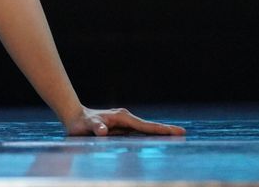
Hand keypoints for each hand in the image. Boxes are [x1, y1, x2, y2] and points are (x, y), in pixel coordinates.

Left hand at [63, 105, 184, 136]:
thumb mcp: (87, 125)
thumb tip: (104, 132)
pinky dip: (151, 135)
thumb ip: (96, 128)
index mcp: (123, 118)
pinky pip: (140, 133)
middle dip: (166, 130)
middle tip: (183, 134)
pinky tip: (158, 140)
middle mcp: (126, 119)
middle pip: (150, 126)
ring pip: (146, 129)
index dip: (161, 129)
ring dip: (160, 133)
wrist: (75, 118)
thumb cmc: (81, 123)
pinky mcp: (122, 128)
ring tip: (175, 137)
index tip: (176, 132)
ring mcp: (125, 124)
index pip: (146, 126)